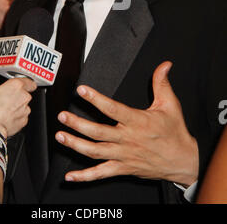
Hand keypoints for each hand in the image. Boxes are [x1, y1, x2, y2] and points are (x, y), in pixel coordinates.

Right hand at [0, 77, 36, 137]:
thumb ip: (0, 90)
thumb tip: (0, 92)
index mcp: (16, 85)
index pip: (29, 82)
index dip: (27, 85)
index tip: (26, 86)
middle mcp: (24, 96)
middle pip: (25, 95)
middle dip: (18, 98)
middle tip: (6, 102)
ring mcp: (25, 109)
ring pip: (23, 107)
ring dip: (16, 109)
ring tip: (4, 112)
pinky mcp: (24, 120)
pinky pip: (22, 117)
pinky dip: (16, 118)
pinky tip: (7, 119)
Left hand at [55, 61, 198, 186]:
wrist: (183, 161)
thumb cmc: (175, 133)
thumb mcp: (170, 105)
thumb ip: (162, 83)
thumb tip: (164, 65)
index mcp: (138, 122)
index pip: (113, 109)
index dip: (96, 99)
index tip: (82, 90)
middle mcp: (127, 139)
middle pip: (98, 132)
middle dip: (78, 124)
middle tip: (62, 116)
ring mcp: (123, 155)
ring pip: (95, 152)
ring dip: (76, 145)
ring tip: (60, 136)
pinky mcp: (123, 168)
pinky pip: (101, 174)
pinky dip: (85, 176)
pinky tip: (71, 176)